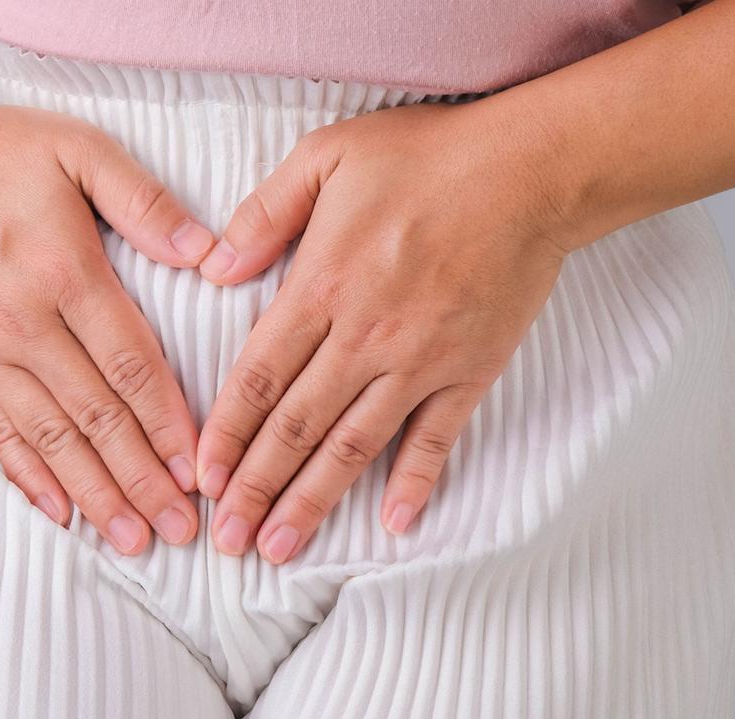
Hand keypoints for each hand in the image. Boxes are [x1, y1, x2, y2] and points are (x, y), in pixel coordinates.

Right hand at [0, 101, 217, 554]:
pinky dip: (28, 476)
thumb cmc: (2, 154)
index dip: (165, 422)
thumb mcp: (81, 151)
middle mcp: (22, 322)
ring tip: (131, 539)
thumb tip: (205, 251)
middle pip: (94, 415)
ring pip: (48, 436)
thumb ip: (144, 201)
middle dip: (141, 478)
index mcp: (62, 270)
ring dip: (93, 492)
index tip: (198, 469)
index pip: (127, 363)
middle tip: (181, 529)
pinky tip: (59, 512)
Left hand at [194, 100, 579, 562]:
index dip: (226, 433)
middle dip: (256, 488)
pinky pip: (436, 438)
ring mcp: (421, 359)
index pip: (259, 377)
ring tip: (280, 548)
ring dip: (313, 500)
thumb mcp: (325, 156)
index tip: (203, 479)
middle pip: (297, 427)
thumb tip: (213, 269)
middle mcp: (366, 335)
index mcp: (322, 285)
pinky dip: (415, 483)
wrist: (531, 169)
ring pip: (354, 445)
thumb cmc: (427, 154)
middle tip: (227, 541)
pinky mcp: (471, 369)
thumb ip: (265, 213)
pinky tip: (393, 524)